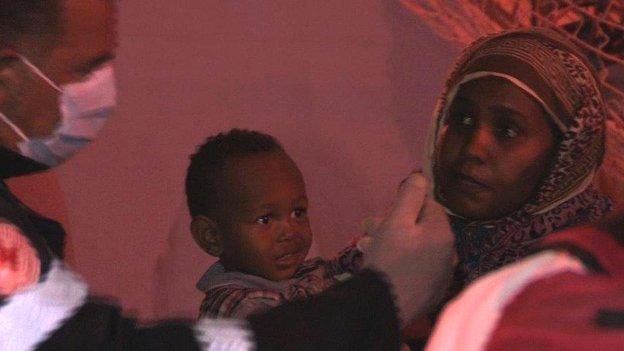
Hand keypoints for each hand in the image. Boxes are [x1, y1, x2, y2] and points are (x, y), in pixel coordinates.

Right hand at [363, 172, 454, 322]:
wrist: (383, 306)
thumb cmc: (388, 258)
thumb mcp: (395, 221)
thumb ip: (409, 196)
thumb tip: (420, 176)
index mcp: (444, 234)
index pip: (429, 207)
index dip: (405, 205)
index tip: (384, 212)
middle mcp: (449, 254)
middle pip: (421, 229)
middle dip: (393, 224)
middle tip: (368, 228)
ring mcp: (441, 276)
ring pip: (416, 250)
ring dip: (392, 243)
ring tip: (366, 246)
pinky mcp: (431, 294)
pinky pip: (417, 269)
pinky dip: (401, 263)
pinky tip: (383, 266)